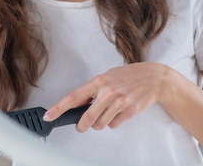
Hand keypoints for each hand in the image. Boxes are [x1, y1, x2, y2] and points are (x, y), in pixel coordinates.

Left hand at [43, 62, 169, 131]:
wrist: (153, 78)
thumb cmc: (128, 76)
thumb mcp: (107, 77)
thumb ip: (93, 90)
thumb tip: (78, 105)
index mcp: (98, 81)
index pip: (74, 97)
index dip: (59, 108)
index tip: (49, 115)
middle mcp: (108, 91)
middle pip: (87, 117)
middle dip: (82, 125)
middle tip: (81, 126)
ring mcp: (119, 101)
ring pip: (100, 123)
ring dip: (101, 122)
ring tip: (108, 111)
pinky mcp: (129, 110)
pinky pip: (114, 124)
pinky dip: (114, 122)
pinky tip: (119, 112)